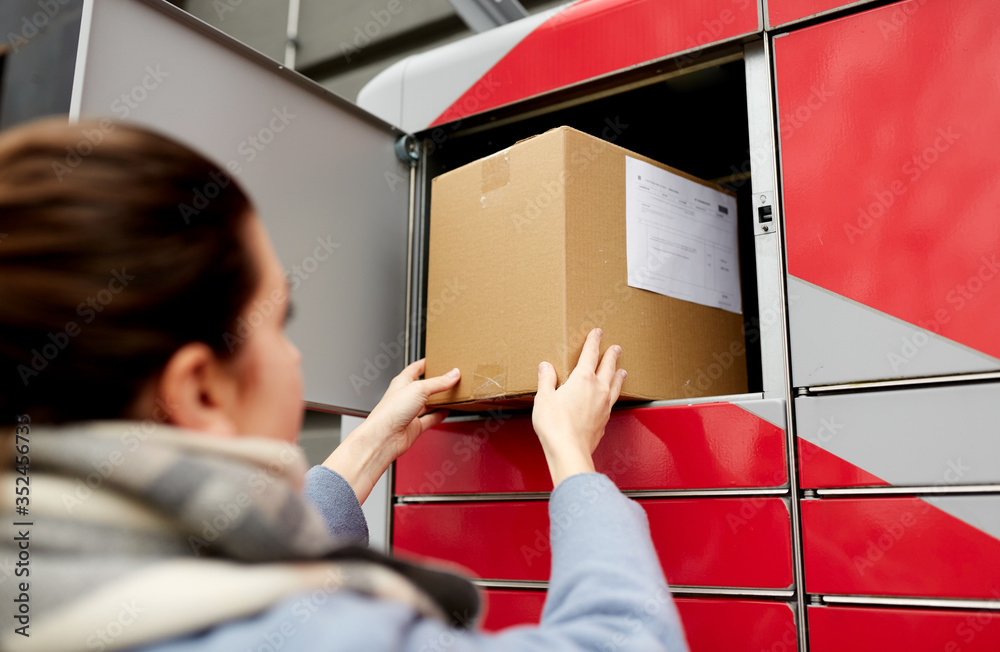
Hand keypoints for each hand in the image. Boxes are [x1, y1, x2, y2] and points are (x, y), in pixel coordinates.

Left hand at [323, 359, 458, 502]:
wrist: (383, 438)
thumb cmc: (389, 412)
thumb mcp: (418, 389)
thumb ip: (438, 382)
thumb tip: (453, 374)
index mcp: (401, 382)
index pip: (415, 369)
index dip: (425, 363)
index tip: (436, 359)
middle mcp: (405, 397)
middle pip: (423, 387)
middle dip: (435, 382)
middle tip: (449, 377)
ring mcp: (409, 413)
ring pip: (427, 403)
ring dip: (439, 399)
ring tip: (451, 394)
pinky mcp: (414, 427)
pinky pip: (429, 419)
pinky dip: (438, 415)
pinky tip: (445, 412)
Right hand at [532, 328, 625, 487]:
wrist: (569, 450)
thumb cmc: (556, 426)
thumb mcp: (544, 398)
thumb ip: (546, 380)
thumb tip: (546, 367)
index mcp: (582, 379)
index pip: (590, 354)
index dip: (594, 342)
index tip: (597, 333)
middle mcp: (598, 390)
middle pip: (608, 367)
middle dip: (611, 355)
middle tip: (616, 348)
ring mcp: (604, 405)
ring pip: (615, 384)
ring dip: (618, 375)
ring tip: (622, 371)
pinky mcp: (605, 420)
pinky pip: (613, 401)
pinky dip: (614, 393)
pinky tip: (612, 397)